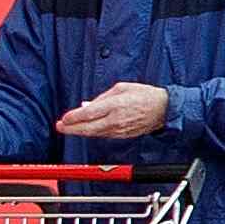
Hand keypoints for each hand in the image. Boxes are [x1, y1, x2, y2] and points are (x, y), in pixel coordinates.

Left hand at [53, 83, 170, 143]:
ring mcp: (119, 130)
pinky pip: (103, 135)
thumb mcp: (122, 88)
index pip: (88, 113)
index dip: (73, 117)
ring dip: (80, 132)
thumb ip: (102, 97)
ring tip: (68, 129)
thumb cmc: (145, 95)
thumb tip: (87, 105)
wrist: (164, 110)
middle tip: (59, 127)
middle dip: (71, 129)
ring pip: (94, 134)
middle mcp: (115, 120)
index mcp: (115, 105)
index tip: (64, 118)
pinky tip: (86, 130)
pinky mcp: (122, 135)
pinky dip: (92, 133)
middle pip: (87, 128)